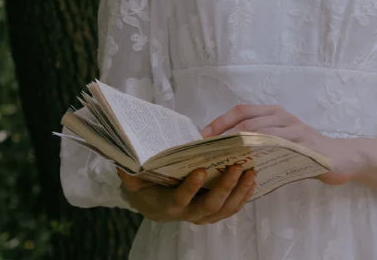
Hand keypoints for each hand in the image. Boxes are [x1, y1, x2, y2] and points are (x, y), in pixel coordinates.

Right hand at [117, 166, 256, 223]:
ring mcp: (202, 215)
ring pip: (224, 210)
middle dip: (225, 187)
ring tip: (250, 172)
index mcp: (168, 203)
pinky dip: (243, 197)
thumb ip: (130, 172)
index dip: (190, 188)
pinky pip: (230, 209)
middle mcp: (188, 213)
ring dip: (239, 192)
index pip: (180, 199)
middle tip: (237, 167)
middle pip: (209, 206)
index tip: (200, 170)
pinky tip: (252, 182)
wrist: (153, 203)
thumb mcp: (135, 179)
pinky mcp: (213, 213)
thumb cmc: (147, 184)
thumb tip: (124, 161)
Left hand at [201, 104, 357, 185]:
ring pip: (262, 133)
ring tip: (222, 159)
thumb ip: (259, 143)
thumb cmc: (305, 151)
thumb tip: (226, 156)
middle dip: (225, 133)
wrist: (340, 158)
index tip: (203, 135)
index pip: (242, 110)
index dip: (221, 120)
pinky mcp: (305, 145)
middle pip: (248, 120)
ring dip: (240, 145)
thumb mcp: (280, 142)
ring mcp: (295, 129)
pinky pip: (281, 149)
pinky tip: (250, 169)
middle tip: (207, 149)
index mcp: (274, 112)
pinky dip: (264, 156)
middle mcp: (283, 116)